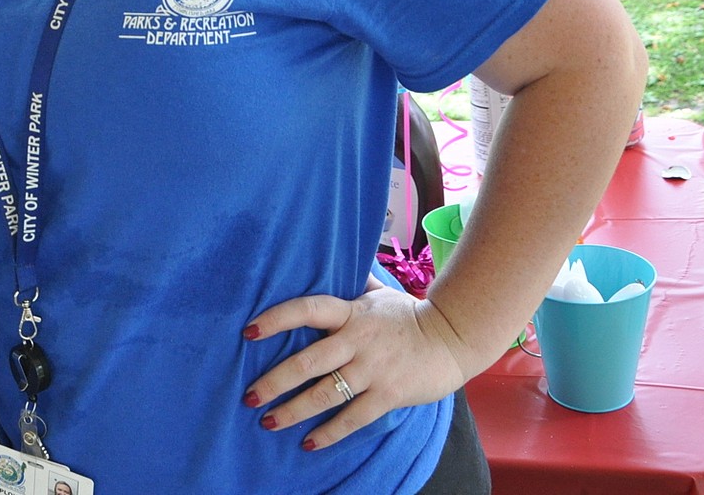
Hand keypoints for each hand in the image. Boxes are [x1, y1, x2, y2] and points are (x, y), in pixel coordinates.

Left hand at [242, 274, 468, 450]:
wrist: (455, 338)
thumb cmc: (411, 315)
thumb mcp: (380, 294)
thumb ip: (354, 284)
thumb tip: (333, 259)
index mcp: (351, 313)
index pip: (307, 310)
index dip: (276, 319)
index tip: (248, 332)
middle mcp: (357, 340)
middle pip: (308, 361)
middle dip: (275, 380)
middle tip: (249, 396)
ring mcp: (373, 369)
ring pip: (325, 393)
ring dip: (294, 410)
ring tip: (268, 422)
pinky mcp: (389, 394)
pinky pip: (353, 417)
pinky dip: (330, 432)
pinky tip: (309, 443)